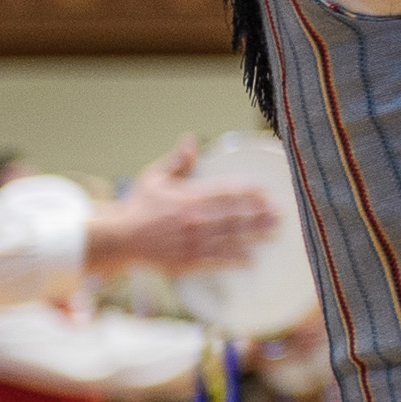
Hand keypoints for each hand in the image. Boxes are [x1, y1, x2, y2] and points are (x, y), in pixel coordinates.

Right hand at [86, 141, 280, 275]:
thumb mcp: (154, 177)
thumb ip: (176, 161)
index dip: (247, 191)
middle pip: (232, 216)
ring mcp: (191, 242)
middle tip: (280, 212)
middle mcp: (192, 221)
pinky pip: (215, 260)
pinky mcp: (186, 262)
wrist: (120, 239)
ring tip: (273, 231)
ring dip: (253, 235)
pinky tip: (252, 258)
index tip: (265, 190)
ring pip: (228, 238)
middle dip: (258, 214)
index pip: (224, 192)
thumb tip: (190, 140)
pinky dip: (234, 259)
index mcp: (186, 198)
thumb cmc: (138, 206)